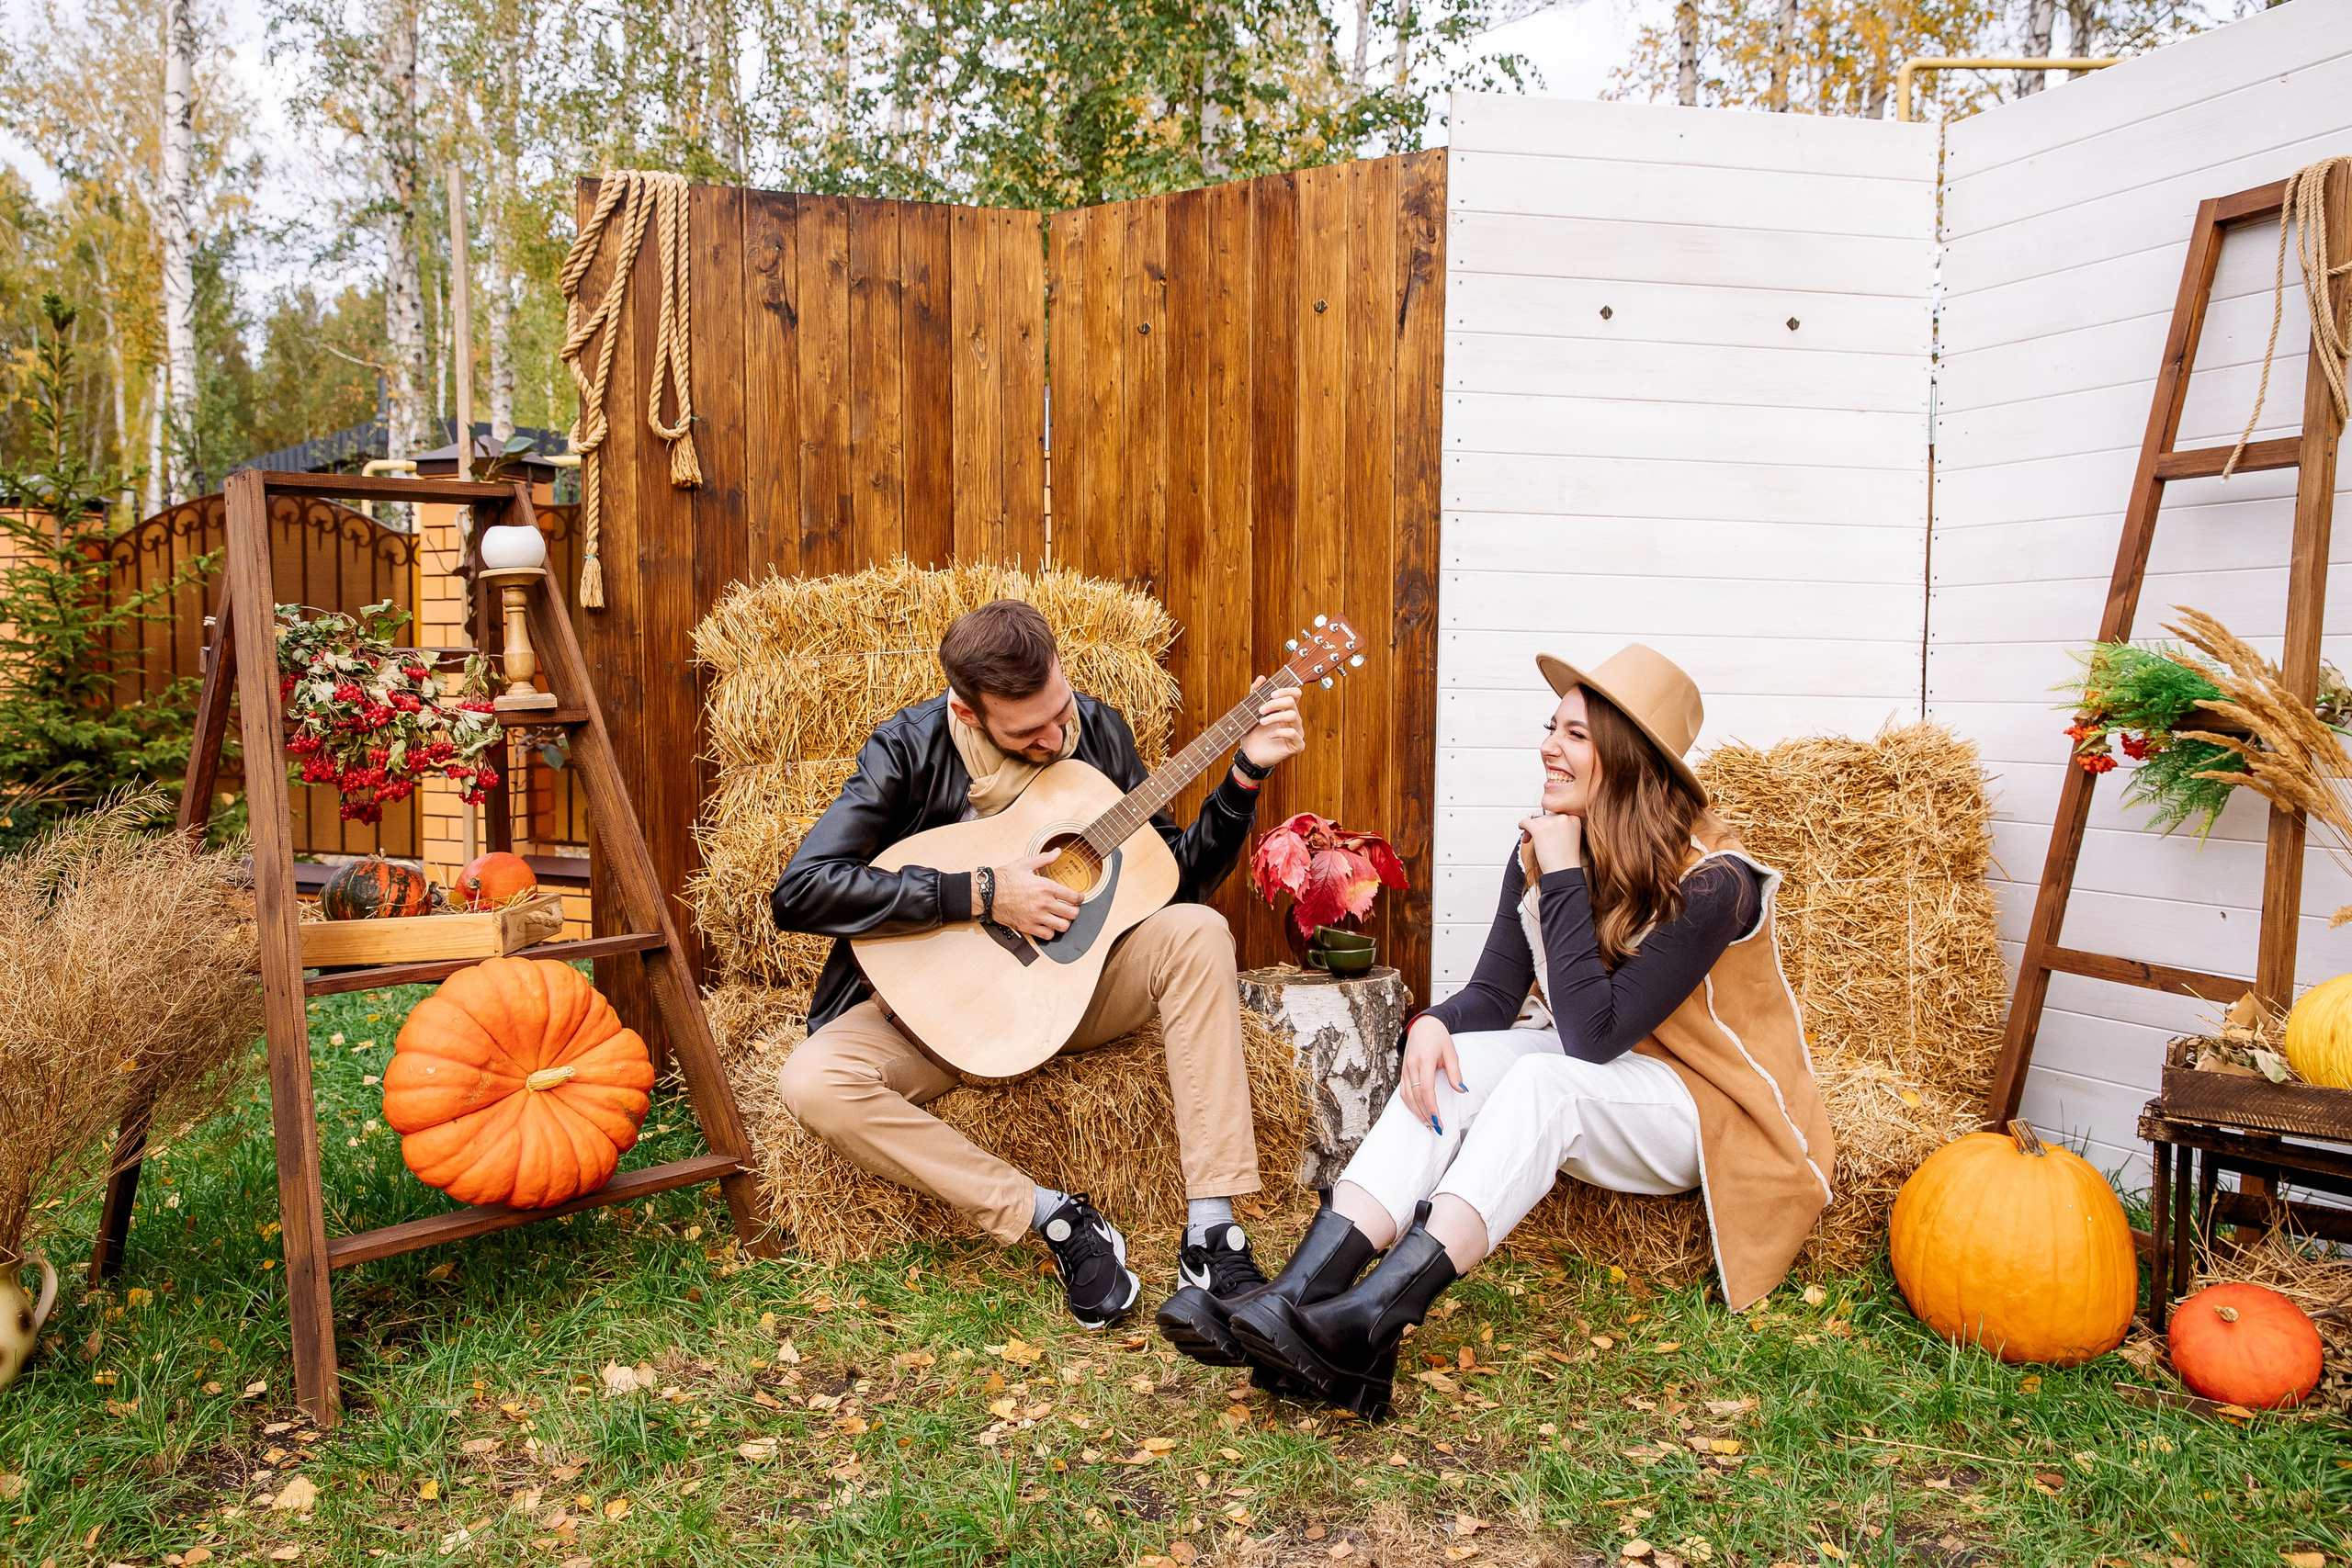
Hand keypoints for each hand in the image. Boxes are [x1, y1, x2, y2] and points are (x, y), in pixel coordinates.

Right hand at [992, 851, 1080, 938]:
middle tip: (1070, 908)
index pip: (1074, 897)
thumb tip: (1057, 852)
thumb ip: (1044, 859)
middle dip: (1074, 911)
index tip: (1078, 898)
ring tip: (1060, 918)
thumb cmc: (1004, 878)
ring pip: (1063, 926)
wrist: (987, 893)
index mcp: (1045, 886)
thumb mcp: (1025, 863)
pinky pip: (1048, 935)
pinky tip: (1047, 925)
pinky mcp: (1028, 927)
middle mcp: (1043, 903)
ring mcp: (1036, 916)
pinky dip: (1050, 932)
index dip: (1079, 898)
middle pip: (1072, 914)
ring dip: (1064, 922)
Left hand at [1237, 683, 1304, 770]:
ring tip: (1261, 722)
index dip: (1285, 690)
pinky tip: (1269, 735)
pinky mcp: (1297, 745)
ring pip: (1293, 716)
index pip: (1295, 693)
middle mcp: (1294, 719)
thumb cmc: (1253, 733)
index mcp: (1286, 710)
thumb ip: (1256, 694)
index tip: (1271, 693)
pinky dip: (1280, 732)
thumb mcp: (1251, 712)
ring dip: (1274, 717)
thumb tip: (1261, 678)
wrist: (1250, 755)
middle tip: (1260, 710)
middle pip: (1292, 702)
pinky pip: (1293, 733)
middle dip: (1274, 703)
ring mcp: (1297, 732)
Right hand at [1398, 1015, 1466, 1133]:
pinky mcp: (1403, 1071)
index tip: (1439, 1121)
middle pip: (1416, 1096)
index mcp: (1424, 1060)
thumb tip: (1461, 1090)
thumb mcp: (1451, 1052)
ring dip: (1416, 1111)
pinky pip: (1403, 1091)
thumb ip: (1455, 1072)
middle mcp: (1412, 1065)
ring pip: (1407, 1095)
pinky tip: (1418, 1111)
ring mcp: (1405, 1069)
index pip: (1426, 1089)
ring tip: (1428, 1123)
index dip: (1432, 1107)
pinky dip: (1409, 1104)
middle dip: (1425, 1114)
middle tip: (1436, 1127)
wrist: (1423, 1025)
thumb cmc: (1439, 1038)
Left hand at [1518, 810, 1582, 873]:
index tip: (1549, 832)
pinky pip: (1526, 822)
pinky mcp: (1539, 830)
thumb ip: (1562, 825)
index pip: (1557, 814)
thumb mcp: (1571, 836)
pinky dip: (1522, 825)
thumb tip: (1546, 819)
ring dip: (1532, 829)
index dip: (1551, 824)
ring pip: (1536, 820)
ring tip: (1535, 843)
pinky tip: (1522, 828)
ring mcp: (1552, 823)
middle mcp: (1564, 818)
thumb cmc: (1566, 859)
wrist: (1563, 871)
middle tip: (1541, 840)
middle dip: (1541, 827)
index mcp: (1574, 819)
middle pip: (1546, 817)